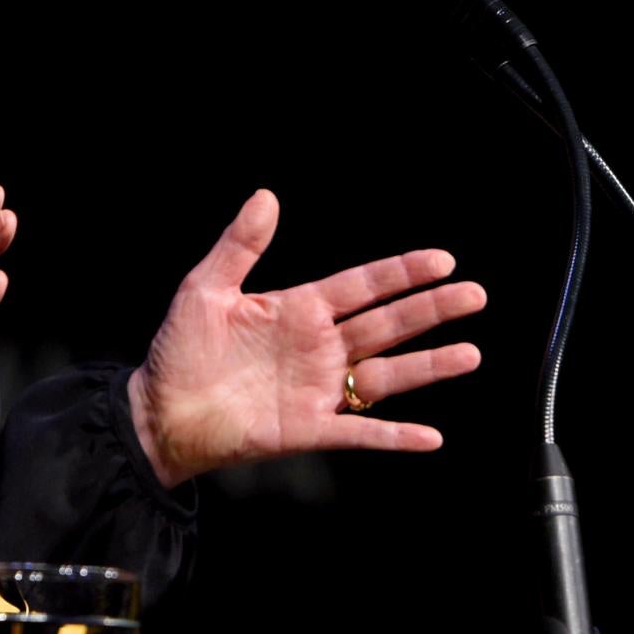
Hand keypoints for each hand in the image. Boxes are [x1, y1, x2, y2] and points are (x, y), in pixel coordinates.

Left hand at [127, 189, 486, 487]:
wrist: (160, 411)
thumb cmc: (178, 350)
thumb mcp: (205, 288)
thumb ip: (240, 245)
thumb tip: (265, 197)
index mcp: (298, 309)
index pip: (362, 286)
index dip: (401, 272)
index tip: (442, 260)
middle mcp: (318, 347)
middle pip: (387, 324)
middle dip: (430, 308)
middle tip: (474, 294)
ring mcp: (318, 389)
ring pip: (386, 375)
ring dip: (427, 365)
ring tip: (470, 353)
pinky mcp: (309, 429)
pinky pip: (360, 433)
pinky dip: (394, 436)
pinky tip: (429, 436)